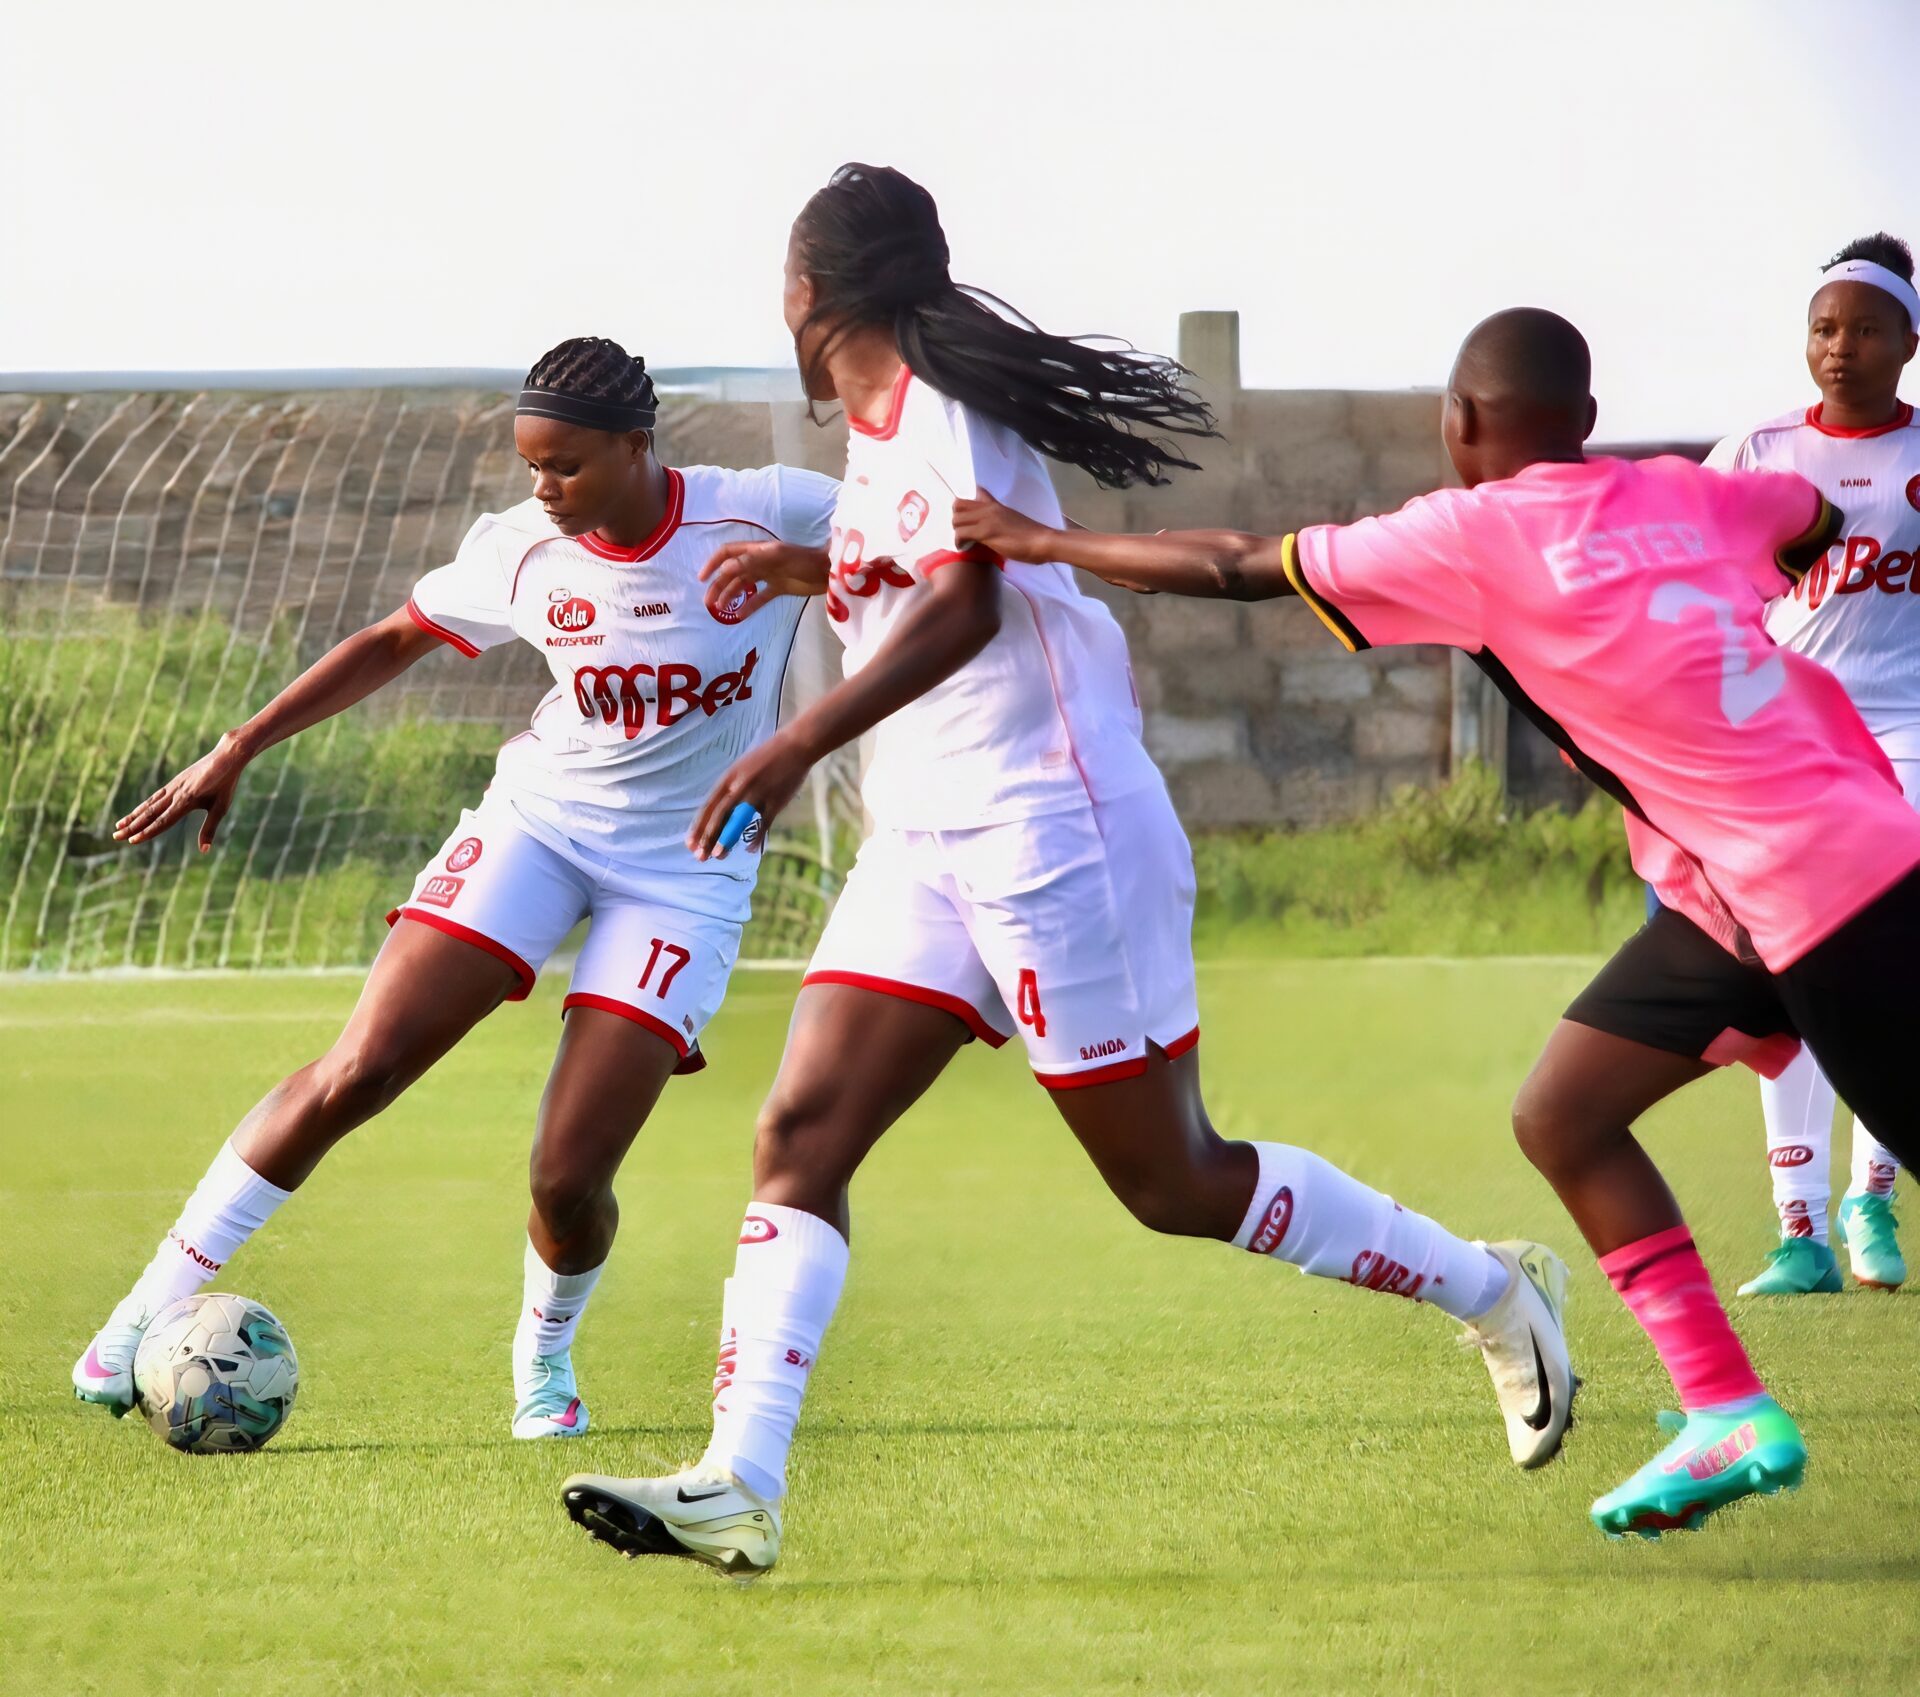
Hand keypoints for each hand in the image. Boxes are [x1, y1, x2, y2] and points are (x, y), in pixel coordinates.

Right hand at [113, 731, 251, 850]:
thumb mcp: (221, 807)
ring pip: (149, 804)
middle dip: (132, 827)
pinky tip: (138, 811)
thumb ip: (210, 829)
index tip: (133, 841)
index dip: (147, 832)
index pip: (163, 821)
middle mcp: (175, 794)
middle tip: (115, 837)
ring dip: (133, 816)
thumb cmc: (226, 784)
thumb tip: (204, 851)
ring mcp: (173, 787)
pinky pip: (156, 796)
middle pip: (150, 813)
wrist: (225, 757)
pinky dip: (144, 805)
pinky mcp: (175, 782)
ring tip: (118, 825)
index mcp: (186, 801)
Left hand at [687, 728, 816, 860]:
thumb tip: (720, 812)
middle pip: (719, 817)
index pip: (708, 806)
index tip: (690, 843)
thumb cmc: (767, 757)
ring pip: (738, 822)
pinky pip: (763, 824)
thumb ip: (731, 788)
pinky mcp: (775, 802)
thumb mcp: (741, 768)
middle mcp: (740, 786)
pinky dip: (756, 839)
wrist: (794, 747)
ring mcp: (757, 794)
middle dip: (708, 838)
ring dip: (727, 840)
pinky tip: (749, 850)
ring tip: (719, 855)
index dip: (698, 827)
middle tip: (700, 856)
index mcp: (729, 777)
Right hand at [699, 540, 830, 618]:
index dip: (713, 563)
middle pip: (732, 572)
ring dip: (730, 595)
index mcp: (757, 551)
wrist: (827, 570)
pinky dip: (749, 606)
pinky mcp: (779, 588)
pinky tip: (740, 615)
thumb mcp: (776, 558)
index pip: (728, 553)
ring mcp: (769, 575)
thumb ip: (751, 562)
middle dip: (718, 585)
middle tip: (708, 602)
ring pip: (743, 585)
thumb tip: (725, 568)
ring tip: (721, 609)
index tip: (702, 578)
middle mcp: (759, 562)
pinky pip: (760, 598)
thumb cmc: (803, 560)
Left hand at [952, 494, 1056, 563]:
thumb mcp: (1012, 521)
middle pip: (958, 505)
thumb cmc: (1031, 536)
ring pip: (957, 519)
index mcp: (996, 505)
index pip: (975, 493)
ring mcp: (987, 519)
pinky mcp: (986, 532)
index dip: (965, 506)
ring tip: (965, 542)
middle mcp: (989, 508)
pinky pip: (961, 533)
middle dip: (957, 520)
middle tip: (963, 532)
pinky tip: (965, 548)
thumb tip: (992, 526)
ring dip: (957, 531)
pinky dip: (959, 542)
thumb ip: (999, 519)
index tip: (967, 520)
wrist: (1043, 541)